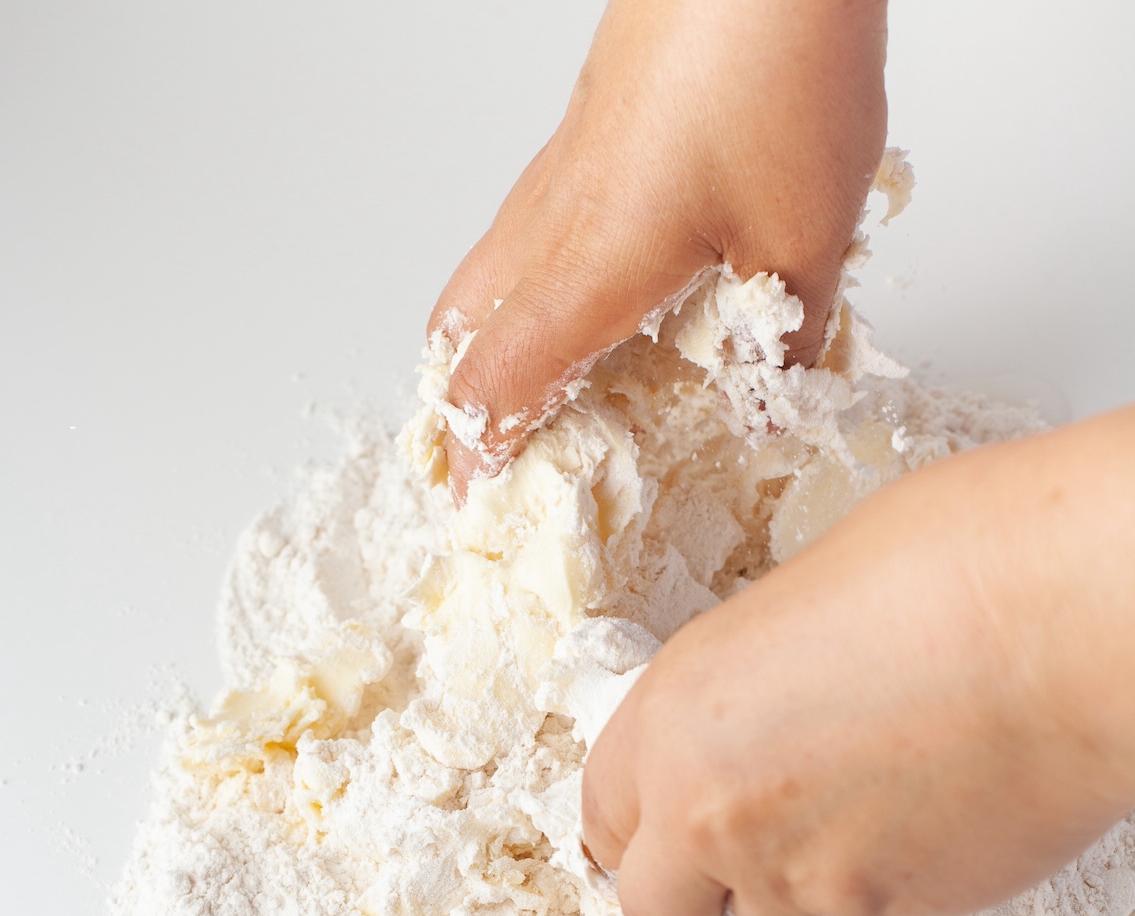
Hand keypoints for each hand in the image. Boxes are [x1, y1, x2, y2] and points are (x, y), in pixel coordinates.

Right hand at [429, 0, 888, 499]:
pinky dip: (529, 290)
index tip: (472, 505)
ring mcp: (560, 171)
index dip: (477, 456)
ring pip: (483, 278)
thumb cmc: (774, 65)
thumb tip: (768, 400)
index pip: (496, 387)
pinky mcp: (587, 135)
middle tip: (478, 453)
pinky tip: (594, 296)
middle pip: (456, 332)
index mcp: (588, 269)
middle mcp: (552, 223)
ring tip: (530, 392)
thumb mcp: (804, 239)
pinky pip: (526, 234)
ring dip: (487, 346)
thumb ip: (782, 342)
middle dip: (455, 406)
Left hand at [581, 409, 1134, 915]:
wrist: (1065, 621)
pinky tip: (929, 796)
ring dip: (799, 873)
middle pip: (658, 907)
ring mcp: (809, 875)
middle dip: (692, 887)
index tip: (659, 825)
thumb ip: (736, 694)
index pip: (604, 816)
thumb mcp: (789, 605)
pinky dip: (886, 870)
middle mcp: (720, 813)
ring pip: (772, 912)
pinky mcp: (899, 909)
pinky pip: (867, 905)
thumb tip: (748, 721)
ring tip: (871, 785)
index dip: (635, 824)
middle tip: (744, 842)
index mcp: (675, 718)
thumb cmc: (950, 569)